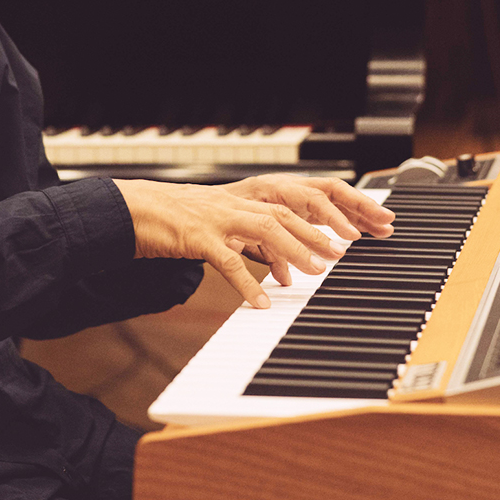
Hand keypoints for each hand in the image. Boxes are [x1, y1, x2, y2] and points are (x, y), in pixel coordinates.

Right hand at [113, 177, 391, 308]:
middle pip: (289, 209)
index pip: (301, 197)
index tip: (364, 226)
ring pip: (265, 226)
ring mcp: (217, 217)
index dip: (335, 210)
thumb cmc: (181, 222)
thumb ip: (256, 247)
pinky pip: (225, 261)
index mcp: (248, 197)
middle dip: (322, 229)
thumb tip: (286, 273)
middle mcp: (237, 201)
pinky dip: (245, 283)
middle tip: (347, 251)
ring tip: (316, 270)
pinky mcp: (196, 237)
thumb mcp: (225, 229)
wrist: (136, 210)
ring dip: (294, 248)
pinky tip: (261, 303)